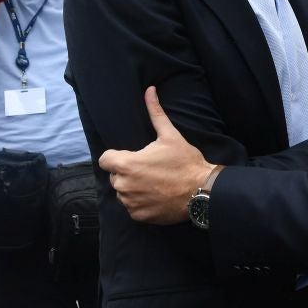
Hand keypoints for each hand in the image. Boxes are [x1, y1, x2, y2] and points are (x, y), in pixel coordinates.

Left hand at [99, 86, 215, 223]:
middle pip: (115, 176)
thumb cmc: (185, 162)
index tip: (132, 156)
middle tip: (148, 168)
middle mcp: (123, 185)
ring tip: (153, 182)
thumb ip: (155, 113)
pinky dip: (140, 202)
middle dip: (127, 172)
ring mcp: (130, 203)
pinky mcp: (139, 216)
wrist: (202, 191)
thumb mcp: (170, 135)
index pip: (105, 160)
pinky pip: (132, 207)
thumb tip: (149, 90)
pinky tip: (156, 195)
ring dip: (133, 187)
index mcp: (126, 164)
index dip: (116, 156)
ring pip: (123, 192)